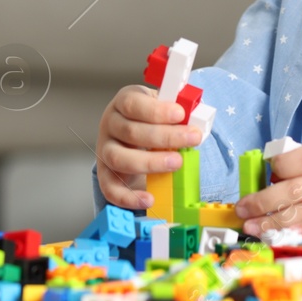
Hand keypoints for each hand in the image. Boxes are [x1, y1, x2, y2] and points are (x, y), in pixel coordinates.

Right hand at [95, 85, 203, 209]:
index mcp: (124, 102)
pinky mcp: (105, 174)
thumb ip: (176, 113)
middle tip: (191, 139)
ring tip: (177, 163)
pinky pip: (110, 188)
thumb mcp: (162, 107)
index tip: (180, 114)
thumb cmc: (152, 119)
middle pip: (130, 131)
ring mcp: (104, 149)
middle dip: (164, 137)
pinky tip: (149, 198)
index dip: (156, 110)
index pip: (133, 104)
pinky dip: (128, 196)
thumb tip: (197, 120)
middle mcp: (110, 124)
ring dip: (150, 163)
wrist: (133, 136)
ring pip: (118, 158)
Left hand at [233, 139, 301, 238]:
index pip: (299, 159)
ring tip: (252, 228)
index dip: (276, 170)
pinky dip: (300, 232)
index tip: (257, 180)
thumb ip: (301, 167)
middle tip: (242, 210)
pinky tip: (281, 236)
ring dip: (275, 222)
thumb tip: (264, 182)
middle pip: (297, 189)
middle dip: (264, 202)